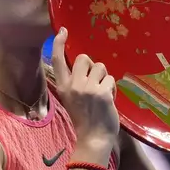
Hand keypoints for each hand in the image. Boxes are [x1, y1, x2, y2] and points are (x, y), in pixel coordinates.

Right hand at [51, 27, 119, 144]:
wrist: (93, 138)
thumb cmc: (84, 118)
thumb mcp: (71, 98)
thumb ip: (74, 82)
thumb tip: (85, 65)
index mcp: (62, 87)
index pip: (57, 60)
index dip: (59, 43)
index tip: (63, 31)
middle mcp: (73, 85)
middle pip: (83, 58)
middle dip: (92, 66)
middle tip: (94, 81)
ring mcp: (88, 88)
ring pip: (100, 67)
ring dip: (104, 78)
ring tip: (102, 93)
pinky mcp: (102, 92)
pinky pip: (111, 79)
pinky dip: (112, 89)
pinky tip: (109, 100)